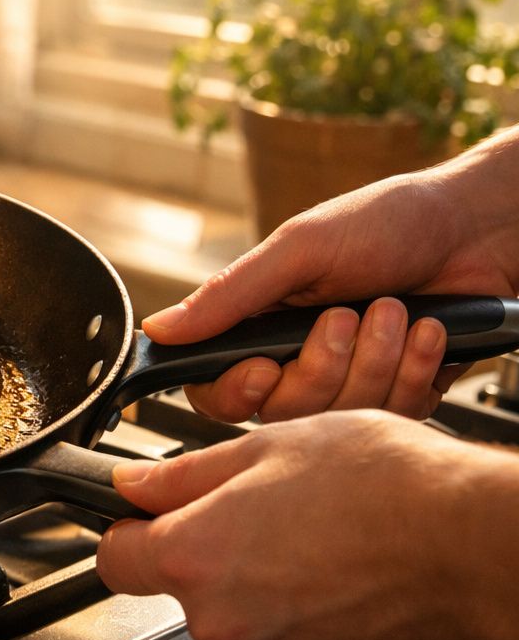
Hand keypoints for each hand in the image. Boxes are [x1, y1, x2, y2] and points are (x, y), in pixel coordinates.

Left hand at [96, 409, 518, 639]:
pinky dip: (311, 619)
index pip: (117, 559)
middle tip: (269, 512)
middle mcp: (223, 618)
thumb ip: (184, 474)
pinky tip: (347, 580)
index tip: (148, 519)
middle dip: (215, 553)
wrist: (475, 544)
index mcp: (195, 555)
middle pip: (188, 587)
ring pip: (244, 618)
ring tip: (321, 542)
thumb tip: (133, 485)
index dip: (131, 532)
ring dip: (267, 586)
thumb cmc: (384, 486)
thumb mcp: (268, 446)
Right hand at [145, 164, 518, 422]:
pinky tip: (428, 332)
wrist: (482, 228)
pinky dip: (416, 369)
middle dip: (323, 366)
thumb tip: (157, 328)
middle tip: (348, 316)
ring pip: (339, 417)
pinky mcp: (403, 395)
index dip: (236, 391)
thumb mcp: (299, 249)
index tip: (262, 370)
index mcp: (262, 326)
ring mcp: (353, 382)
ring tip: (397, 311)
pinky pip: (395, 417)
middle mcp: (301, 361)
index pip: (217, 391)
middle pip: (281, 412)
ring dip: (377, 360)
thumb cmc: (391, 221)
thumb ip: (228, 295)